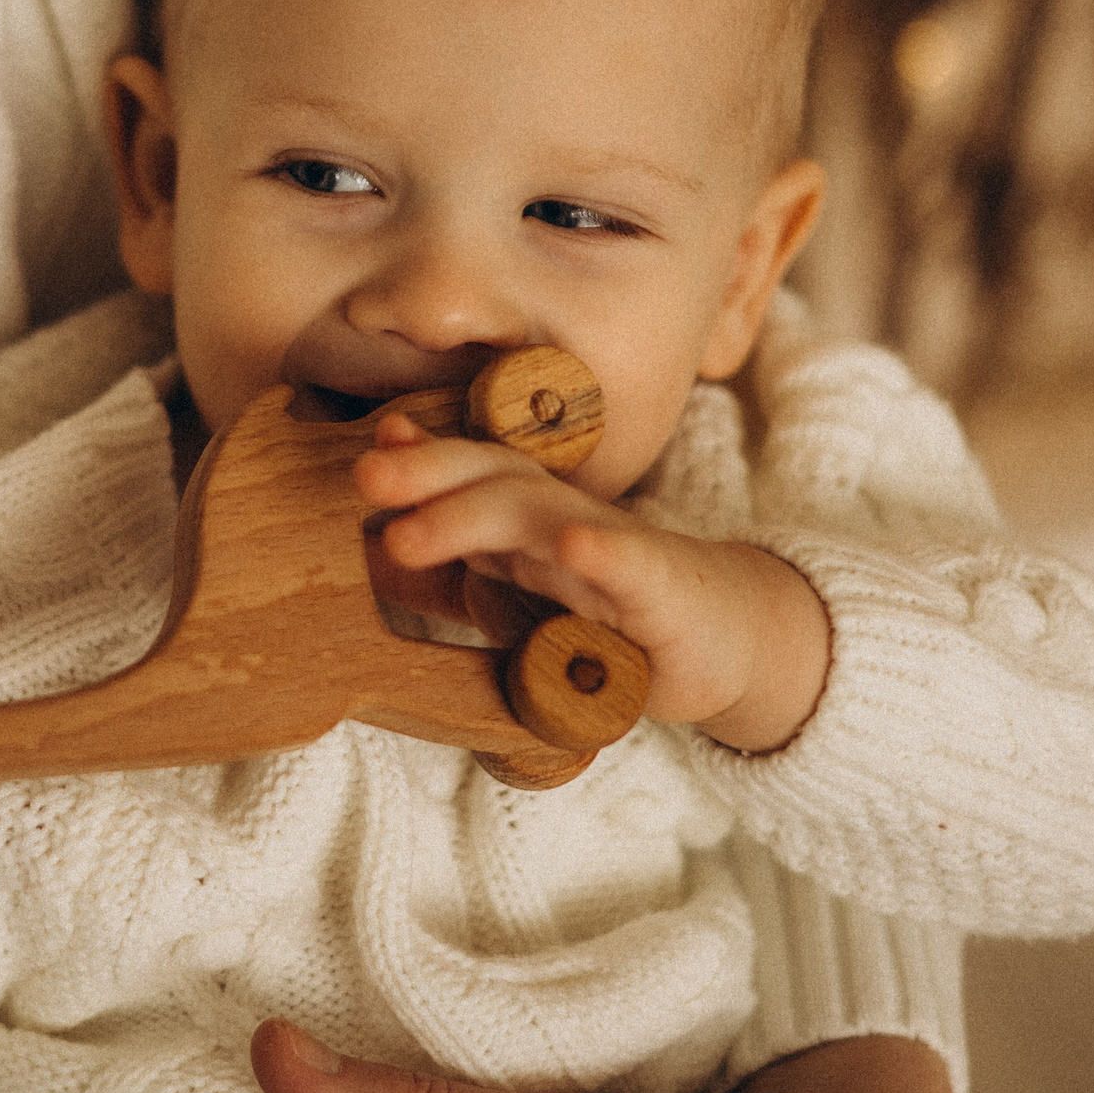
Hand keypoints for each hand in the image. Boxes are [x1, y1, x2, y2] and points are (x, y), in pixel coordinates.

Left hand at [352, 415, 829, 752]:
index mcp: (528, 527)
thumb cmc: (614, 620)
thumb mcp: (525, 602)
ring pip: (542, 517)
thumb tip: (380, 550)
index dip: (421, 462)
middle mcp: (565, 524)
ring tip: (409, 531)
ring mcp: (615, 552)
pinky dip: (603, 553)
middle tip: (365, 477)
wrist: (727, 640)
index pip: (470, 478)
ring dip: (473, 515)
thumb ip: (461, 574)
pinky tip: (572, 548)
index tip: (367, 452)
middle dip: (428, 473)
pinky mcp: (664, 592)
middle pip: (495, 480)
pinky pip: (633, 566)